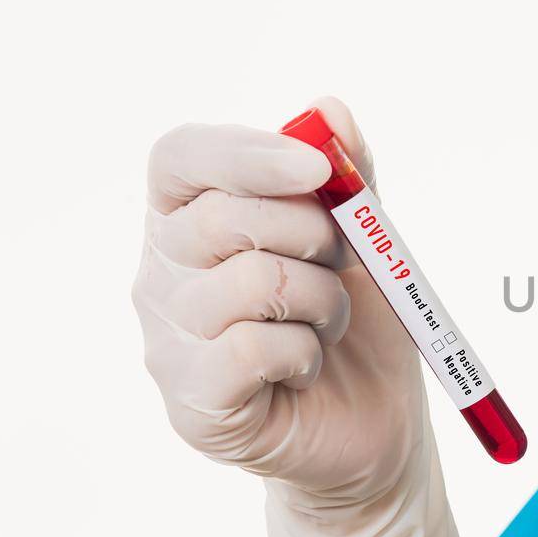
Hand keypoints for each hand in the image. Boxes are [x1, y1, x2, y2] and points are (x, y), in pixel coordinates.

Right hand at [133, 98, 424, 501]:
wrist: (376, 425)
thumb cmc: (359, 326)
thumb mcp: (365, 241)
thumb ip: (348, 178)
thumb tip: (330, 110)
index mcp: (189, 218)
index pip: (181, 159)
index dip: (247, 153)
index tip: (318, 167)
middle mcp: (161, 273)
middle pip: (220, 218)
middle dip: (310, 234)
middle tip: (341, 264)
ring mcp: (167, 340)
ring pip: (251, 283)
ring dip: (321, 301)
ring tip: (326, 325)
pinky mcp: (190, 402)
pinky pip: (253, 348)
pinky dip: (306, 352)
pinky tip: (306, 369)